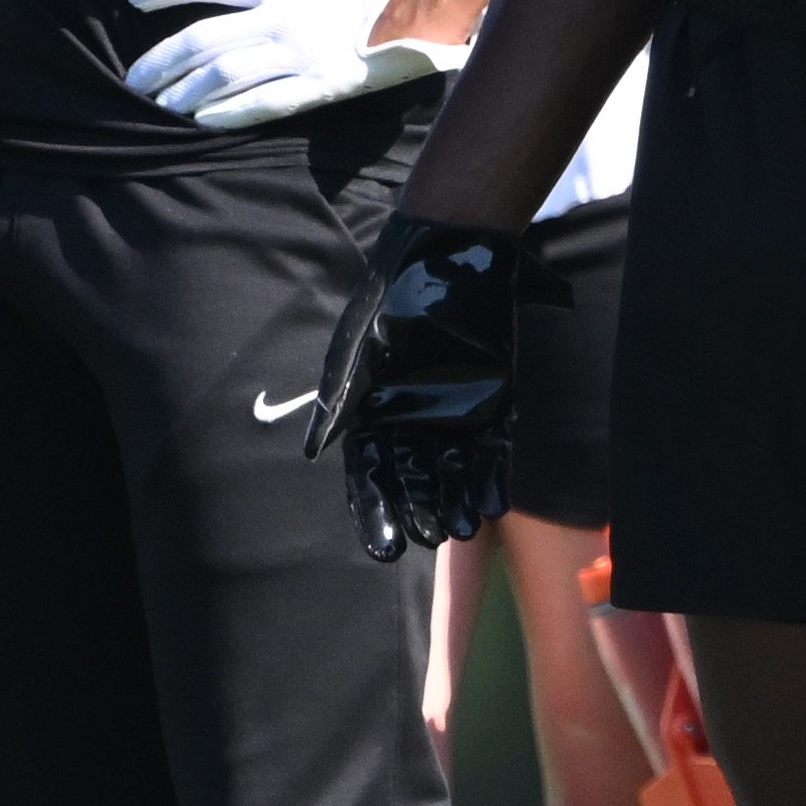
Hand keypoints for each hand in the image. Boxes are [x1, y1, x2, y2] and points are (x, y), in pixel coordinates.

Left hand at [122, 0, 465, 132]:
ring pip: (223, 72)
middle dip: (160, 61)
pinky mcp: (321, 83)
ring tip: (159, 106)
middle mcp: (283, 15)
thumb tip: (237, 4)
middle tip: (133, 80)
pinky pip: (264, 101)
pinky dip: (228, 111)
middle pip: (202, 37)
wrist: (429, 3)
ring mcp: (301, 51)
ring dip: (184, 91)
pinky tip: (202, 120)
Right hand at [306, 215, 525, 563]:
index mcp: (372, 414)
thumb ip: (338, 400)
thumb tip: (313, 451)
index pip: (370, 476)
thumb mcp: (356, 350)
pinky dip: (491, 479)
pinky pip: (492, 451)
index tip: (384, 550)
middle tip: (426, 537)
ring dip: (455, 504)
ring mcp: (453, 415)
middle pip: (412, 482)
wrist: (449, 254)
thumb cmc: (390, 298)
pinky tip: (492, 504)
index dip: (375, 512)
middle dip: (418, 512)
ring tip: (461, 529)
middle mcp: (411, 422)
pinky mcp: (492, 404)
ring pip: (452, 473)